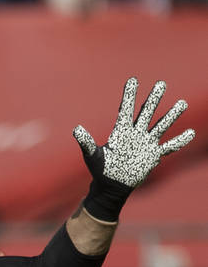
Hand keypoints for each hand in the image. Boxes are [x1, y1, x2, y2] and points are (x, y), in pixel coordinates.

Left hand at [73, 77, 192, 220]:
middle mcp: (135, 134)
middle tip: (161, 83)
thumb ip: (85, 142)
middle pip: (146, 112)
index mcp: (120, 132)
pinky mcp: (153, 155)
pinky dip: (179, 140)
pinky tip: (190, 132)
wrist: (111, 186)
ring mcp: (146, 143)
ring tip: (182, 103)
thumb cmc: (100, 170)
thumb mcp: (92, 156)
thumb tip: (76, 129)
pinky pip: (169, 146)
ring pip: (161, 125)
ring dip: (171, 115)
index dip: (129, 95)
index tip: (133, 80)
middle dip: (154, 98)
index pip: (126, 110)